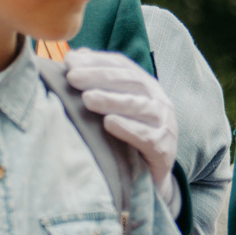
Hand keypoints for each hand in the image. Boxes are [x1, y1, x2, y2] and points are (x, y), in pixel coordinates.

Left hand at [64, 50, 179, 211]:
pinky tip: (109, 124)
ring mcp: (165, 124)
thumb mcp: (116, 107)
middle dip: (100, 77)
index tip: (70, 61)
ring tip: (87, 99)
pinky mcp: (164, 149)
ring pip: (140, 107)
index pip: (122, 66)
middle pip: (131, 82)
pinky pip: (147, 137)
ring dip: (112, 100)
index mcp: (146, 86)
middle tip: (72, 78)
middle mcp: (159, 100)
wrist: (151, 178)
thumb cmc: (128, 137)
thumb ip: (98, 82)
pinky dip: (128, 129)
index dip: (97, 61)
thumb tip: (75, 56)